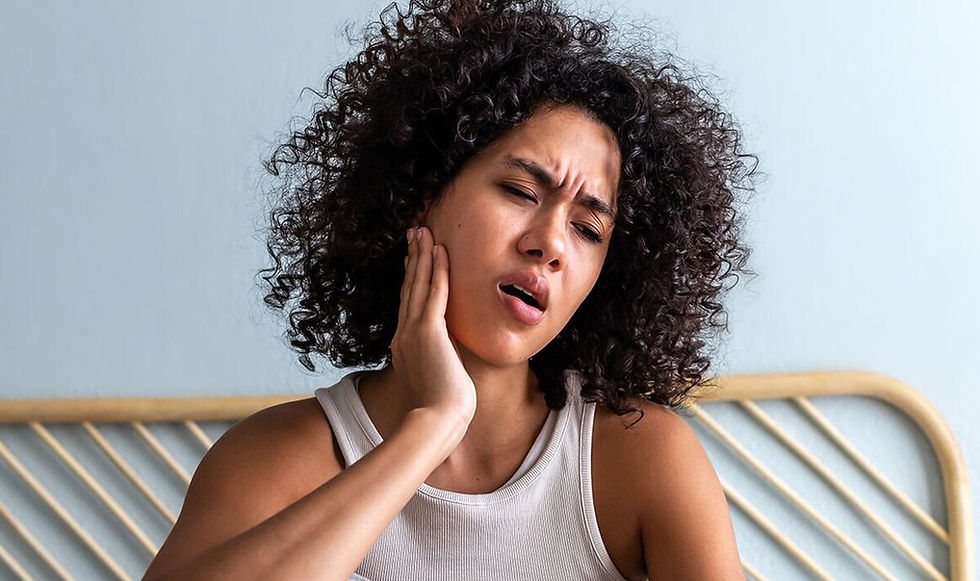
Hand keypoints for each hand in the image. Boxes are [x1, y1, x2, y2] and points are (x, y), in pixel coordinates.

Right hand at [389, 226, 476, 426]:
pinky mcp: (429, 330)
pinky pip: (434, 292)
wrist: (436, 422)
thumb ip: (438, 369)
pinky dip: (437, 269)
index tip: (412, 261)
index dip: (411, 280)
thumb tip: (448, 368)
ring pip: (418, 284)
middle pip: (409, 289)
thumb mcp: (437, 384)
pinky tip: (439, 250)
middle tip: (414, 234)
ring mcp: (414, 331)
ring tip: (423, 231)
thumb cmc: (440, 413)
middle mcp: (404, 335)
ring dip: (422, 256)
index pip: (408, 305)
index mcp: (404, 348)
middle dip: (413, 259)